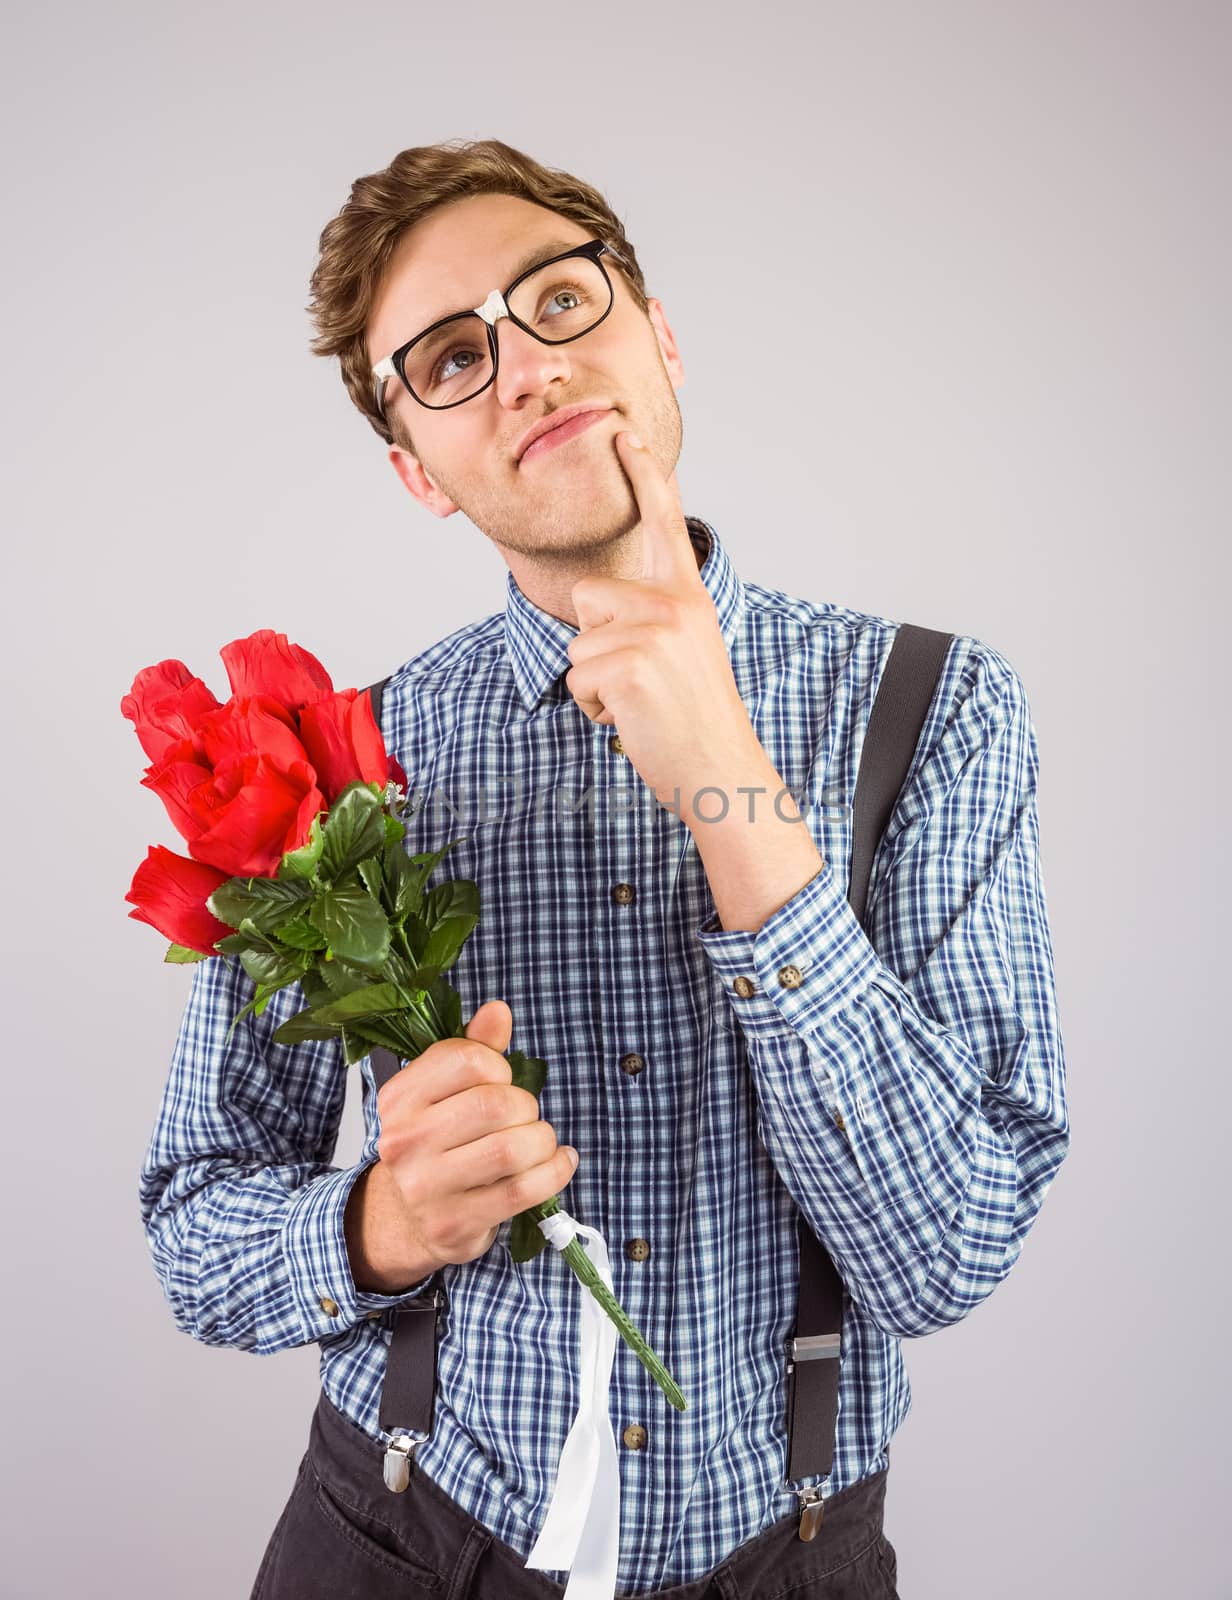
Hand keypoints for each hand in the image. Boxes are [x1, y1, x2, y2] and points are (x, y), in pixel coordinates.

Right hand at [372, 1000, 577, 1272]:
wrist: (405, 1218)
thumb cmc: (436, 1143)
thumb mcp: (445, 1091)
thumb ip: (473, 1048)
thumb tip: (498, 1010)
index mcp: (400, 1097)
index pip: (467, 1060)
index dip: (499, 1067)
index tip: (500, 1081)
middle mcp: (405, 1140)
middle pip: (494, 1104)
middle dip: (525, 1107)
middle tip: (524, 1117)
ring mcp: (426, 1186)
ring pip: (510, 1149)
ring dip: (541, 1141)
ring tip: (540, 1142)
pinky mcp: (455, 1223)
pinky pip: (522, 1191)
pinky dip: (554, 1172)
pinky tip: (559, 1162)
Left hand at [564, 430, 762, 816]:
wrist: (722, 772)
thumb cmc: (697, 722)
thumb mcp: (686, 653)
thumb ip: (656, 620)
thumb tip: (602, 611)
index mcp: (689, 598)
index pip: (665, 526)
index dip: (645, 478)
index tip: (626, 436)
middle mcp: (674, 605)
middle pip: (586, 597)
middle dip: (595, 642)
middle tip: (640, 682)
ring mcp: (653, 634)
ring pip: (577, 645)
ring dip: (594, 685)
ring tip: (640, 704)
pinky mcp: (629, 666)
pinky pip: (577, 680)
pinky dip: (594, 709)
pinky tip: (631, 720)